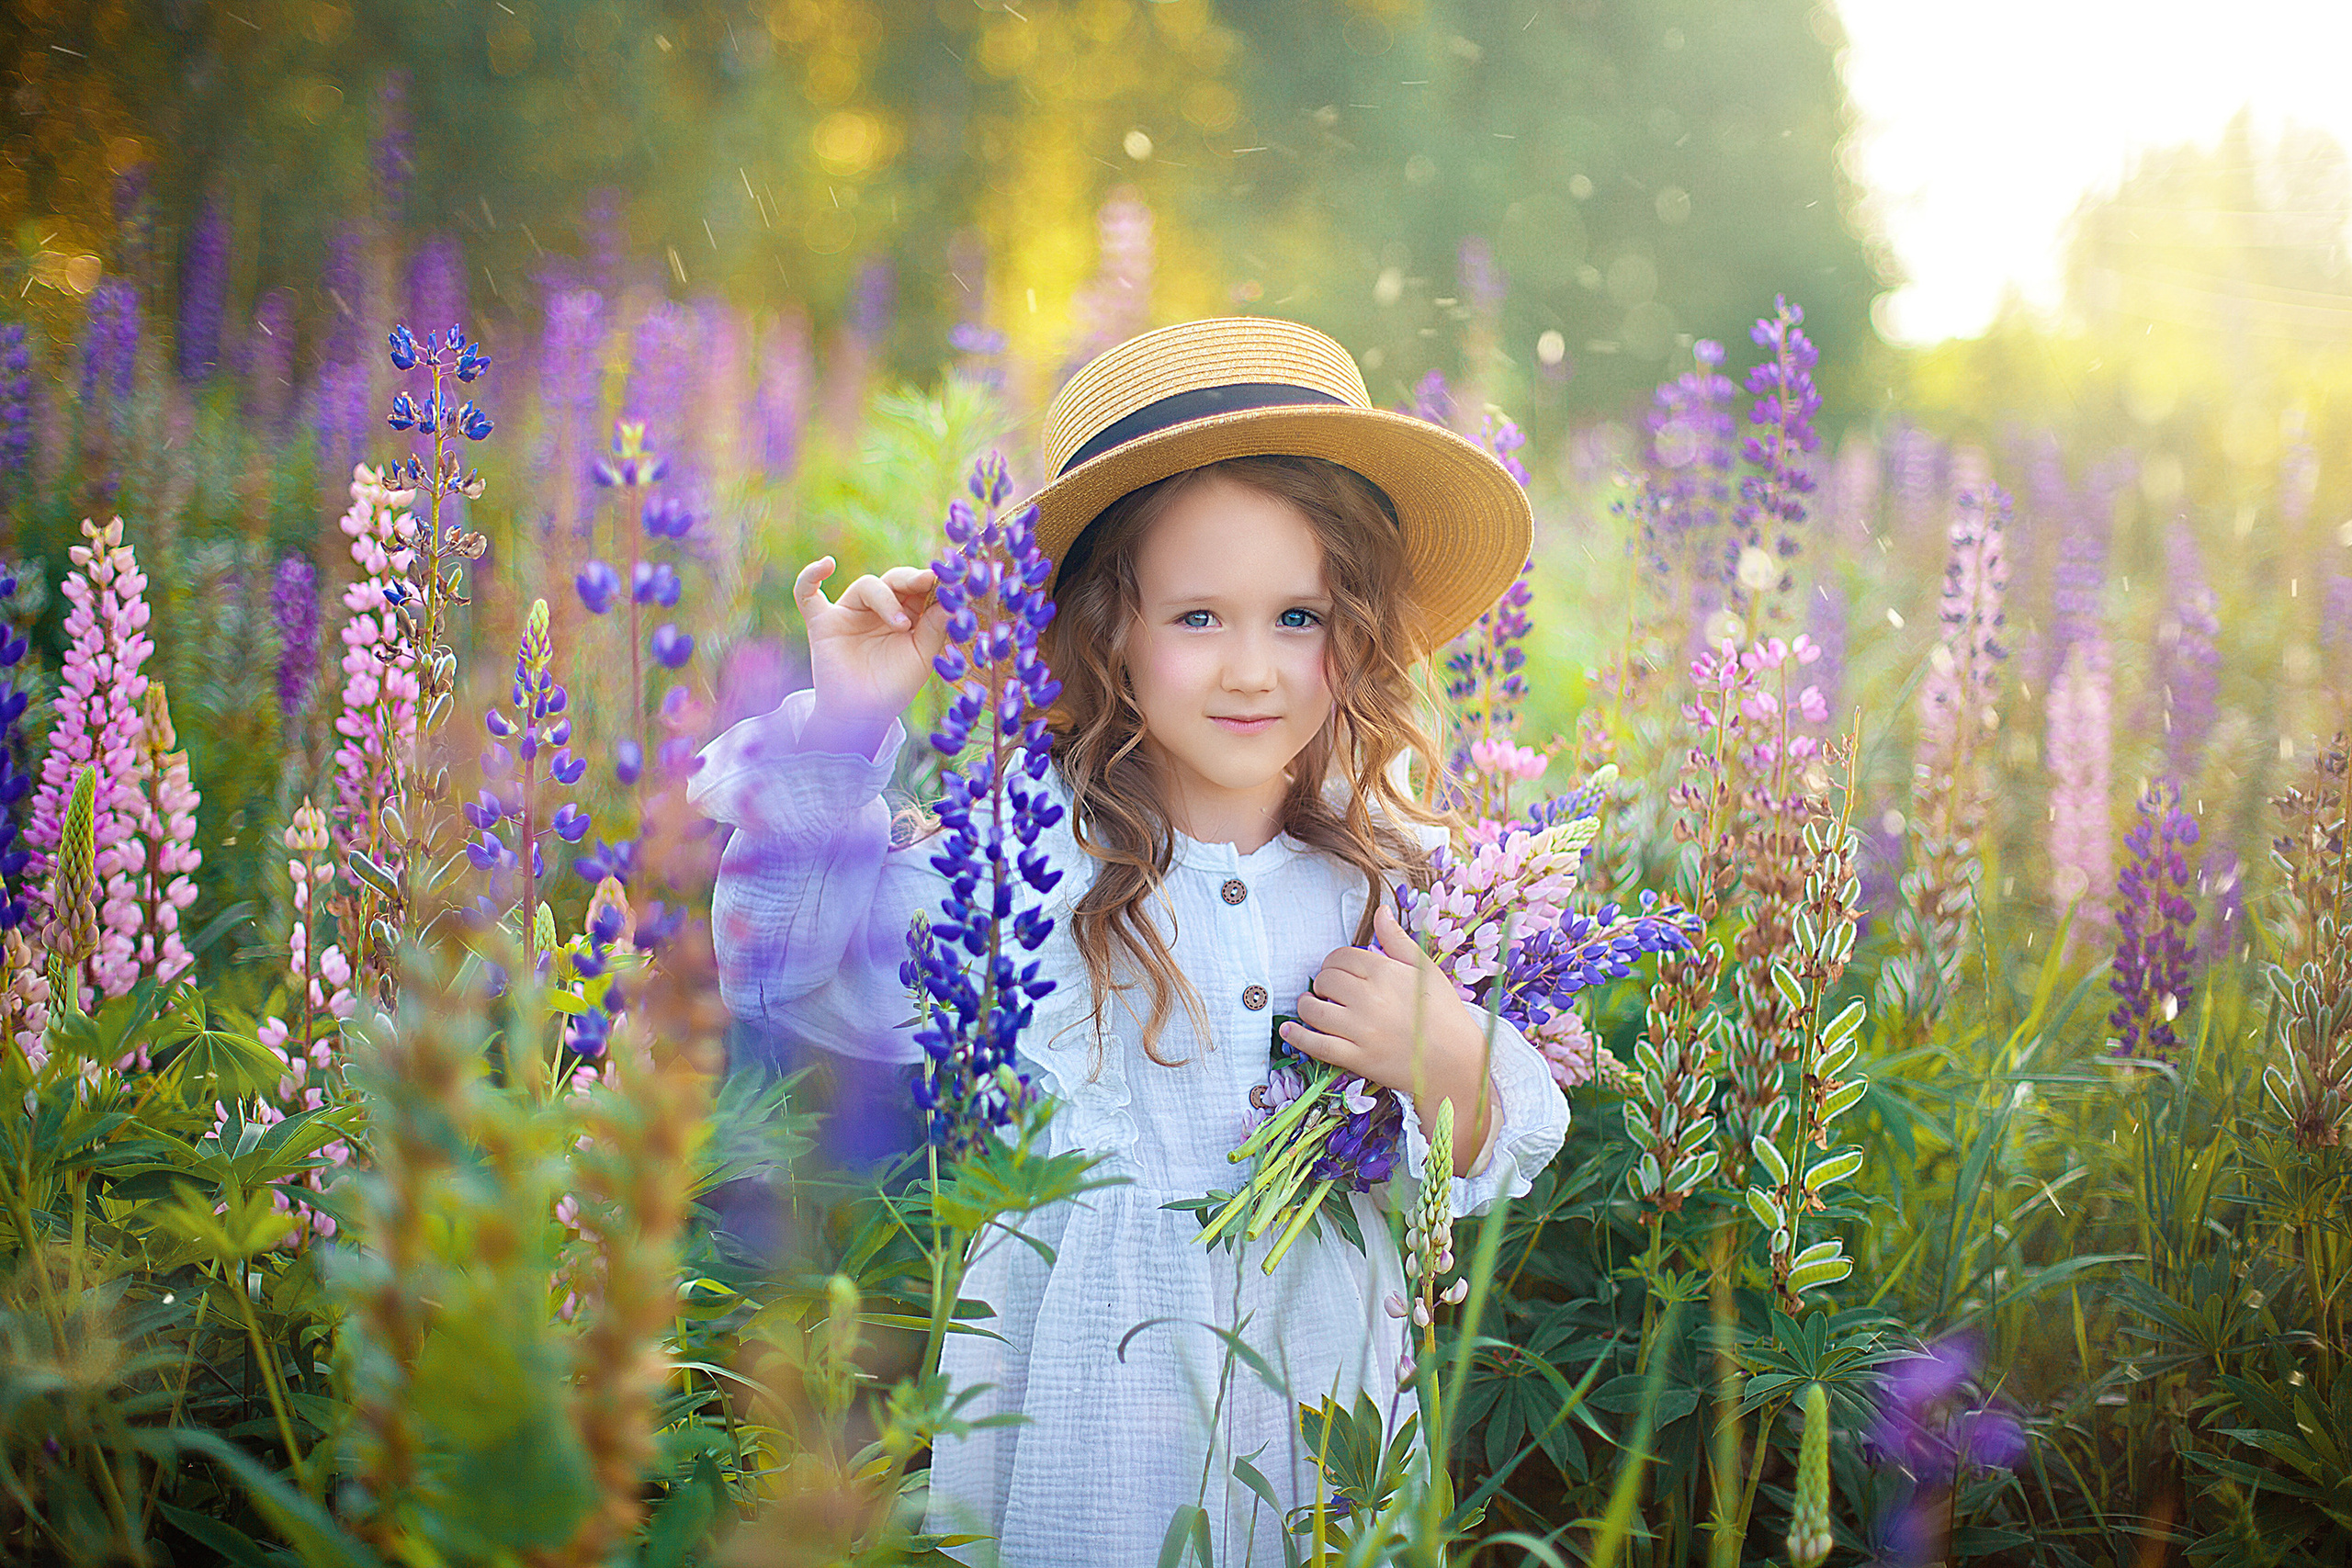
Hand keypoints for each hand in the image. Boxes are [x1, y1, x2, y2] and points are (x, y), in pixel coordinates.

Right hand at [794, 556, 948, 754]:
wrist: (862, 715)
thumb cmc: (894, 686)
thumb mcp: (923, 656)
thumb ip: (935, 627)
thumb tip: (953, 599)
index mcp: (906, 614)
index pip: (918, 588)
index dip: (931, 581)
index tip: (949, 578)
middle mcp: (878, 609)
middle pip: (894, 580)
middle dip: (911, 580)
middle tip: (927, 582)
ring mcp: (849, 613)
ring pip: (866, 586)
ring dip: (886, 599)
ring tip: (901, 624)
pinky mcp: (823, 622)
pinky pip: (807, 593)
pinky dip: (810, 575)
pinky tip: (827, 564)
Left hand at [1282, 904, 1493, 1170]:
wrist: (1455, 1062)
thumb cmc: (1443, 1014)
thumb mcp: (1425, 969)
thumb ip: (1397, 940)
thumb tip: (1380, 912)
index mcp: (1384, 972)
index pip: (1341, 957)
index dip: (1335, 962)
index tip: (1338, 971)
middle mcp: (1368, 998)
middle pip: (1324, 980)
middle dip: (1322, 983)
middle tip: (1328, 990)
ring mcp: (1360, 1029)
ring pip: (1314, 1010)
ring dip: (1307, 1006)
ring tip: (1311, 1006)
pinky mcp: (1356, 1058)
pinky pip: (1316, 1045)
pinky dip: (1298, 1036)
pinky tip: (1289, 1030)